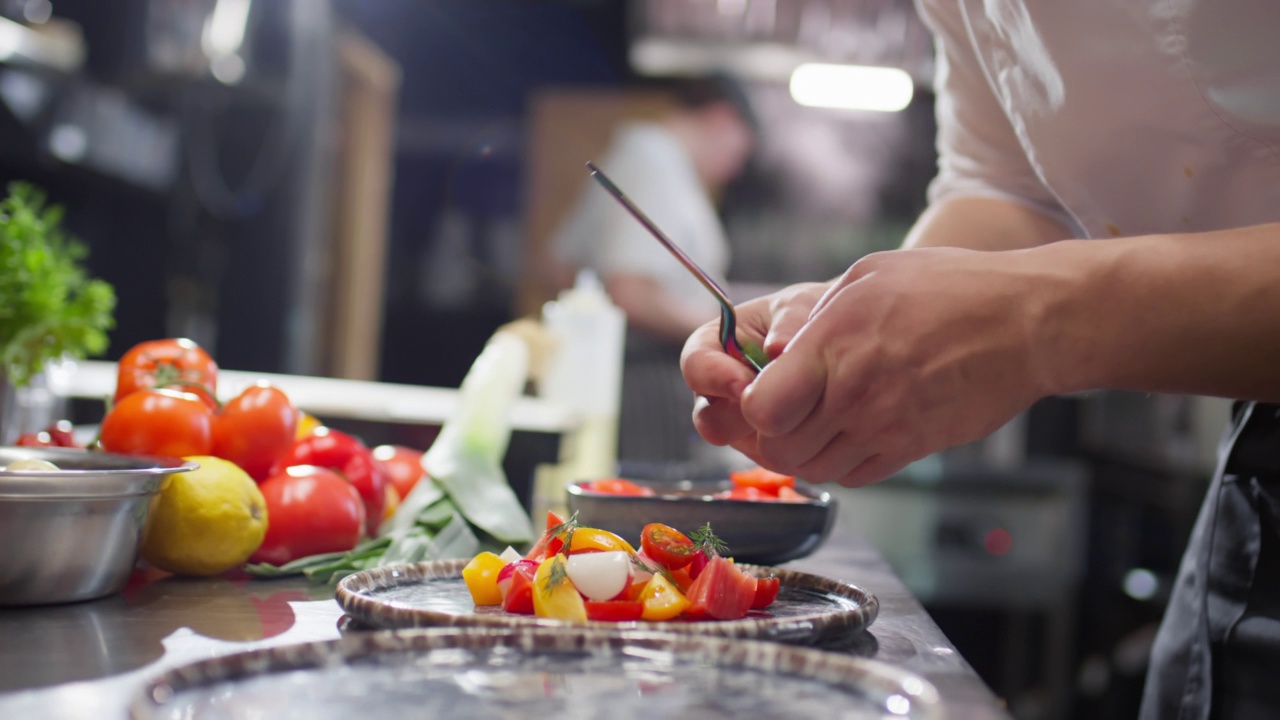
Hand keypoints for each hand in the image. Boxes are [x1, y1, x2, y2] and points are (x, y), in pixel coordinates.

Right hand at [681, 282, 831, 445]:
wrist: (844, 342)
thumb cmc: (811, 316)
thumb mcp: (800, 306)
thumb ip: (787, 320)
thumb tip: (776, 348)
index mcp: (715, 348)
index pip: (695, 366)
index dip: (713, 377)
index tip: (744, 382)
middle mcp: (721, 392)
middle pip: (709, 420)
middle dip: (740, 416)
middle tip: (777, 405)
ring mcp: (743, 425)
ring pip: (743, 445)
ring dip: (773, 433)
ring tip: (810, 407)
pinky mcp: (770, 448)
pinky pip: (775, 459)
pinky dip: (798, 444)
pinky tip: (822, 421)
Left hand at [705, 247, 1062, 486]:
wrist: (1025, 323)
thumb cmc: (947, 288)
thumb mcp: (866, 277)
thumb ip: (811, 317)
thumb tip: (775, 347)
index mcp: (833, 346)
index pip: (761, 409)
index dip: (751, 408)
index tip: (763, 391)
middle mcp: (854, 394)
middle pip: (780, 450)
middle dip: (772, 436)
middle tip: (784, 413)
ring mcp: (885, 427)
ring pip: (815, 470)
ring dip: (805, 452)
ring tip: (819, 420)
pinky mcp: (912, 448)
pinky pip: (857, 477)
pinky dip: (844, 463)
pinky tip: (853, 431)